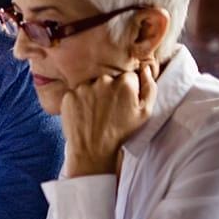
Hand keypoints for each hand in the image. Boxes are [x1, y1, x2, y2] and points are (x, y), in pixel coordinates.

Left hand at [61, 58, 157, 177]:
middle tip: (108, 110)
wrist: (93, 149)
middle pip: (109, 79)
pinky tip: (85, 114)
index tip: (124, 103)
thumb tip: (146, 69)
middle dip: (110, 91)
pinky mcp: (69, 95)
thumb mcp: (145, 113)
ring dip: (94, 95)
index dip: (128, 90)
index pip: (128, 77)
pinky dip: (79, 101)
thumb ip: (150, 88)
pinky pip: (76, 93)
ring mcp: (84, 87)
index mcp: (124, 82)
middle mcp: (103, 80)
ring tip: (96, 113)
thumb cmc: (121, 132)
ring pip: (92, 85)